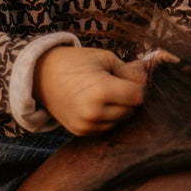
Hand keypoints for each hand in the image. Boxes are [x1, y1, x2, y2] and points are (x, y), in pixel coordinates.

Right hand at [33, 46, 147, 135]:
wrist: (40, 75)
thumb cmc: (74, 62)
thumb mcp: (104, 58)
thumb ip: (130, 71)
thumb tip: (149, 78)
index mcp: (101, 91)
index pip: (139, 97)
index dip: (141, 87)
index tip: (135, 78)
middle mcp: (94, 113)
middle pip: (131, 111)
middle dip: (131, 98)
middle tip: (119, 83)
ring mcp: (87, 125)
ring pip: (121, 121)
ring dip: (120, 109)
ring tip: (106, 92)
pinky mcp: (81, 132)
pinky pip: (107, 127)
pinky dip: (108, 117)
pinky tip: (98, 103)